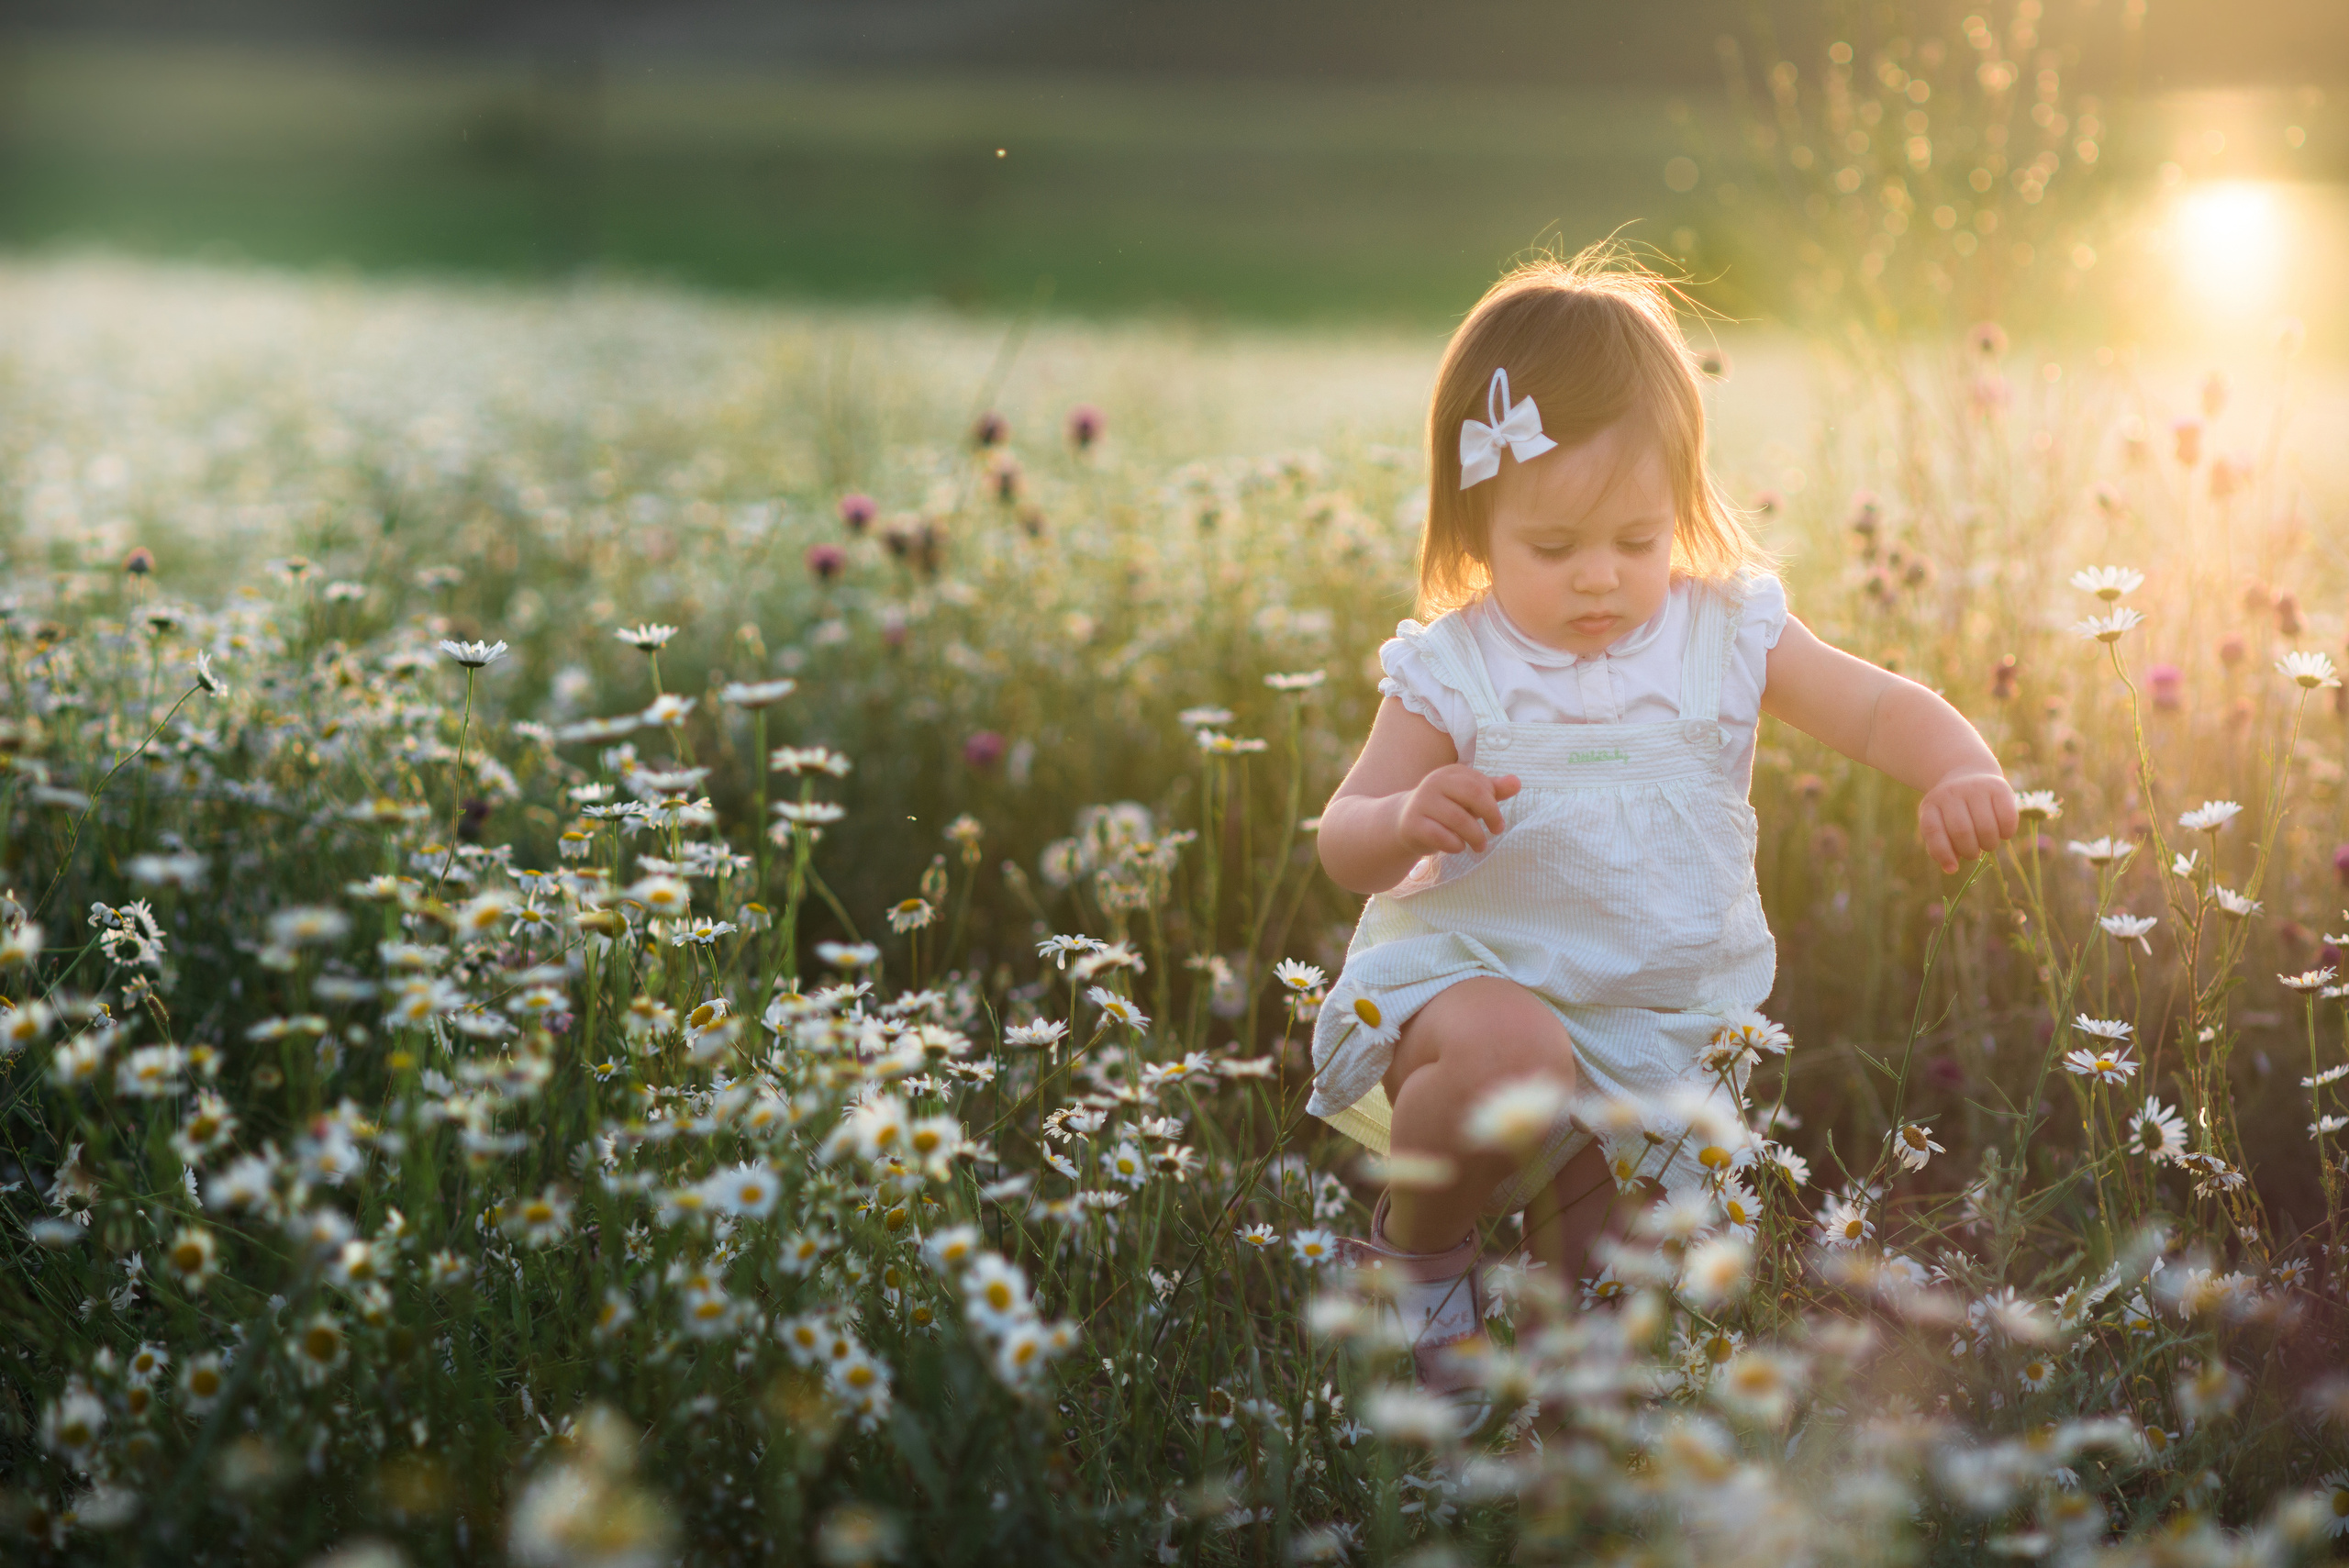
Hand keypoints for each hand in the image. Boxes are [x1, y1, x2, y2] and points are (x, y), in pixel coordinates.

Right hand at [1395, 766, 1520, 856]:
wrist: (1404, 823)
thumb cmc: (1445, 809)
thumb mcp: (1468, 799)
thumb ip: (1493, 790)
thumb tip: (1517, 783)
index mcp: (1450, 773)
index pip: (1481, 783)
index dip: (1493, 802)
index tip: (1494, 817)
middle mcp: (1434, 783)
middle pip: (1473, 794)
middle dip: (1491, 815)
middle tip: (1497, 831)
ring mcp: (1421, 803)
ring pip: (1459, 819)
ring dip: (1476, 836)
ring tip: (1480, 846)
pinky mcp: (1413, 824)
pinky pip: (1441, 836)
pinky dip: (1456, 845)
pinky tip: (1458, 847)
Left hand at [1918, 771, 2018, 873]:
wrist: (1968, 775)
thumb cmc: (1952, 811)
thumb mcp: (1939, 824)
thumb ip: (1940, 847)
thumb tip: (1950, 868)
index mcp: (1931, 805)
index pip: (1933, 830)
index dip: (1943, 853)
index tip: (1953, 868)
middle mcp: (1951, 793)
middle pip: (1961, 831)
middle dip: (1970, 851)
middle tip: (1974, 854)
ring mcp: (1975, 787)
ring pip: (1985, 827)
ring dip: (1989, 844)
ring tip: (1987, 844)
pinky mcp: (1999, 787)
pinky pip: (2007, 817)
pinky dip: (2007, 833)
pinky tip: (2003, 834)